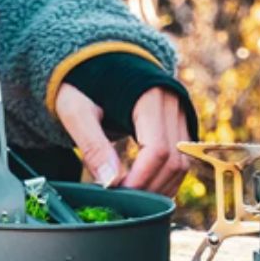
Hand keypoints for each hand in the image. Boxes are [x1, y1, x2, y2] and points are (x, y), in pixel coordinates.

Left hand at [54, 84, 189, 195]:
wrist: (98, 60)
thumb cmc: (83, 83)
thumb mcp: (77, 111)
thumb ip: (93, 146)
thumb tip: (110, 183)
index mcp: (150, 97)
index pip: (157, 150)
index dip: (140, 179)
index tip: (117, 193)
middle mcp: (173, 104)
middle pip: (174, 161)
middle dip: (150, 187)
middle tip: (122, 200)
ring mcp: (180, 113)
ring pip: (183, 164)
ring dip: (160, 187)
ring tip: (132, 197)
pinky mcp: (179, 123)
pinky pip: (181, 159)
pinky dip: (166, 178)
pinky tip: (144, 187)